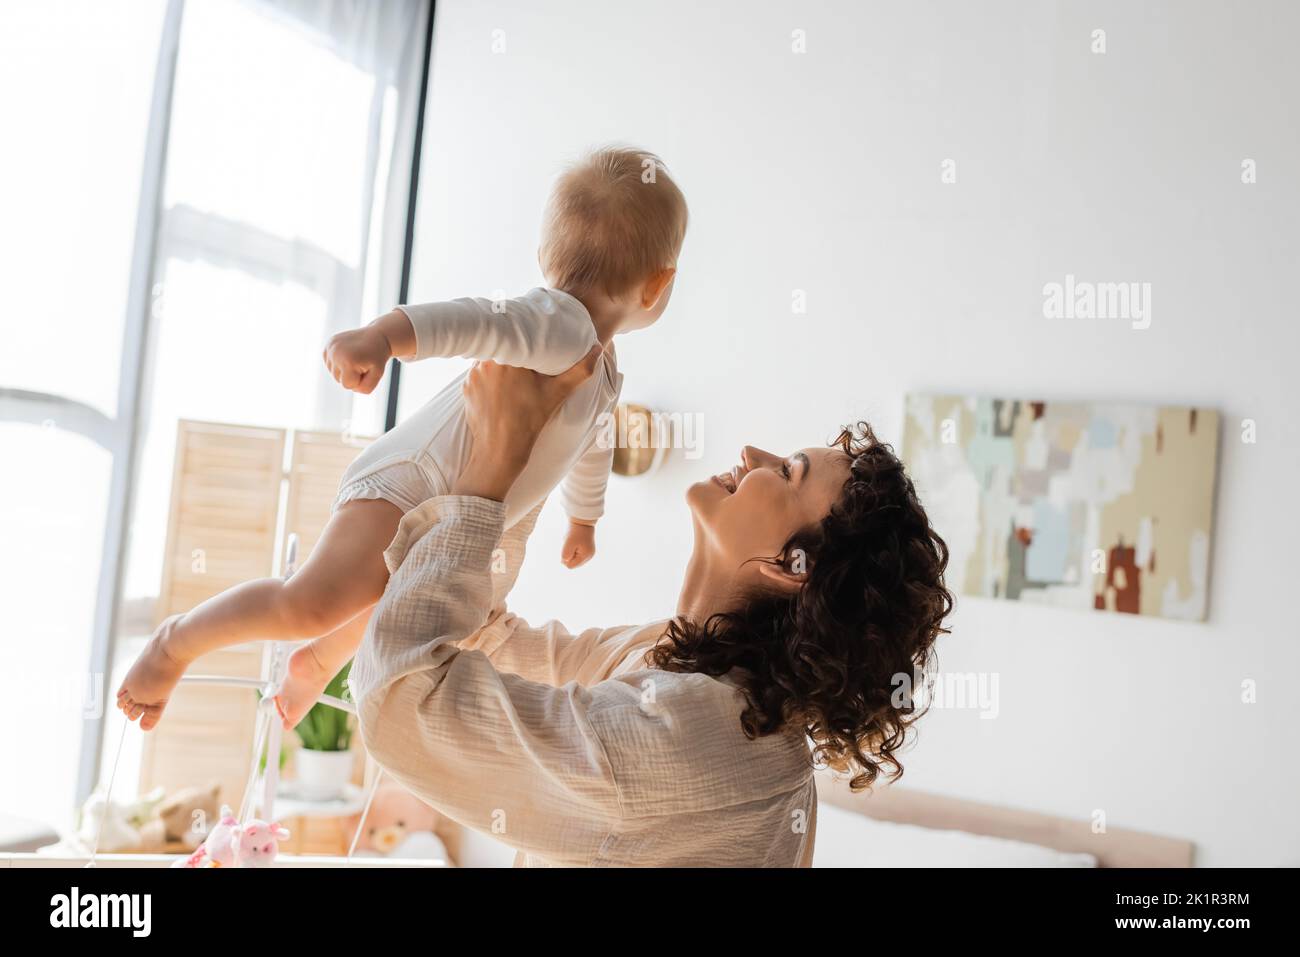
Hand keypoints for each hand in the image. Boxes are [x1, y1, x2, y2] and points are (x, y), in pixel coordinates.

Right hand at [323, 325, 392, 394]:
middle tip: (362, 362)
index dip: (359, 380)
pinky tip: (348, 355)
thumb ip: (364, 388)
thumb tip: (347, 386)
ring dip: (345, 369)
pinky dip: (339, 363)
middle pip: (339, 379)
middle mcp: (336, 352)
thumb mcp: (377, 375)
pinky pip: (330, 364)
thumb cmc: (377, 357)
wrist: (376, 336)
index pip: (347, 385)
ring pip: (334, 372)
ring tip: (355, 358)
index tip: (366, 367)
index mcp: (347, 360)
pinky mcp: (328, 345)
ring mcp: (331, 347)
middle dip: (352, 375)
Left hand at [455, 345, 603, 501]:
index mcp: (506, 357)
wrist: (500, 451)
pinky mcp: (467, 388)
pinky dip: (489, 377)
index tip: (532, 339)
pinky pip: (478, 374)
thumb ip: (579, 370)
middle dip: (512, 350)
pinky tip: (500, 388)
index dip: (523, 334)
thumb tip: (598, 349)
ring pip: (488, 359)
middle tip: (526, 355)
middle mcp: (484, 362)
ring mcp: (472, 375)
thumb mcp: (557, 393)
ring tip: (513, 371)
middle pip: (501, 346)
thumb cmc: (529, 421)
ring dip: (499, 362)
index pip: (514, 334)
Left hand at [560, 521, 595, 568]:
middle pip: (573, 563)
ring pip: (575, 559)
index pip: (570, 566)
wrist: (582, 521)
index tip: (566, 547)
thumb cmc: (575, 532)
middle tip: (570, 544)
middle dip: (569, 555)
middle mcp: (589, 556)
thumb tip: (564, 562)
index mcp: (586, 556)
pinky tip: (575, 543)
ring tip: (573, 542)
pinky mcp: (588, 550)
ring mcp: (590, 553)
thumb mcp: (567, 544)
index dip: (565, 558)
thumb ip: (565, 556)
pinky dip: (574, 549)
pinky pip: (577, 554)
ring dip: (571, 552)